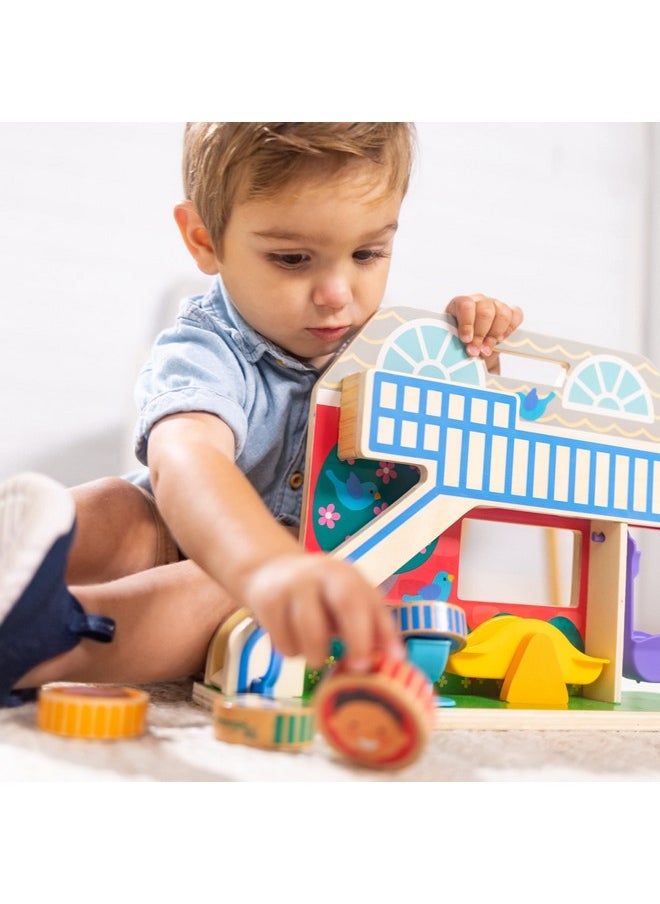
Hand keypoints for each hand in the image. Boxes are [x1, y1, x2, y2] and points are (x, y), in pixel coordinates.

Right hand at [242, 553, 404, 671]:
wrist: (268, 571)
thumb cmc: (319, 594)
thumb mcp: (348, 599)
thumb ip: (373, 625)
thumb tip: (397, 659)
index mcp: (345, 574)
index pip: (368, 599)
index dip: (381, 631)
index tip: (391, 659)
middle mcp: (320, 574)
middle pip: (346, 604)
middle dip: (357, 640)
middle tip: (357, 668)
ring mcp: (291, 586)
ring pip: (311, 633)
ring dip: (317, 655)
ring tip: (317, 654)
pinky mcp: (266, 602)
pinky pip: (284, 643)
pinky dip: (292, 652)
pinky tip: (293, 639)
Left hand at [445, 293, 522, 369]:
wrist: (471, 346)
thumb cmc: (458, 341)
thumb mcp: (452, 340)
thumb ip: (455, 341)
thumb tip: (463, 350)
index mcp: (461, 303)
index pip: (466, 305)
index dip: (467, 324)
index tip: (466, 340)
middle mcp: (479, 300)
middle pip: (485, 312)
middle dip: (480, 335)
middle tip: (475, 351)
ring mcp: (495, 304)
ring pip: (502, 314)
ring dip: (494, 335)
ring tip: (486, 349)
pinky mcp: (509, 311)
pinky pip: (516, 315)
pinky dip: (510, 329)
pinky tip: (500, 339)